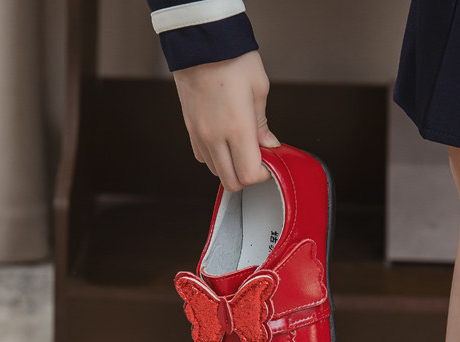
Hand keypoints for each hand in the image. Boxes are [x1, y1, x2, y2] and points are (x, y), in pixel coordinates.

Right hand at [173, 51, 279, 191]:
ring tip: (241, 148)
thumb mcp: (259, 88)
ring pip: (216, 172)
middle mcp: (215, 136)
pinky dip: (216, 158)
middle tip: (257, 160)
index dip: (263, 175)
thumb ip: (263, 124)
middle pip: (231, 181)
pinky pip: (203, 157)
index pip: (250, 175)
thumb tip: (268, 144)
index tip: (269, 164)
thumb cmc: (231, 58)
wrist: (201, 42)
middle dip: (247, 176)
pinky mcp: (190, 130)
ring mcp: (200, 135)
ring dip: (231, 167)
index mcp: (237, 128)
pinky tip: (225, 142)